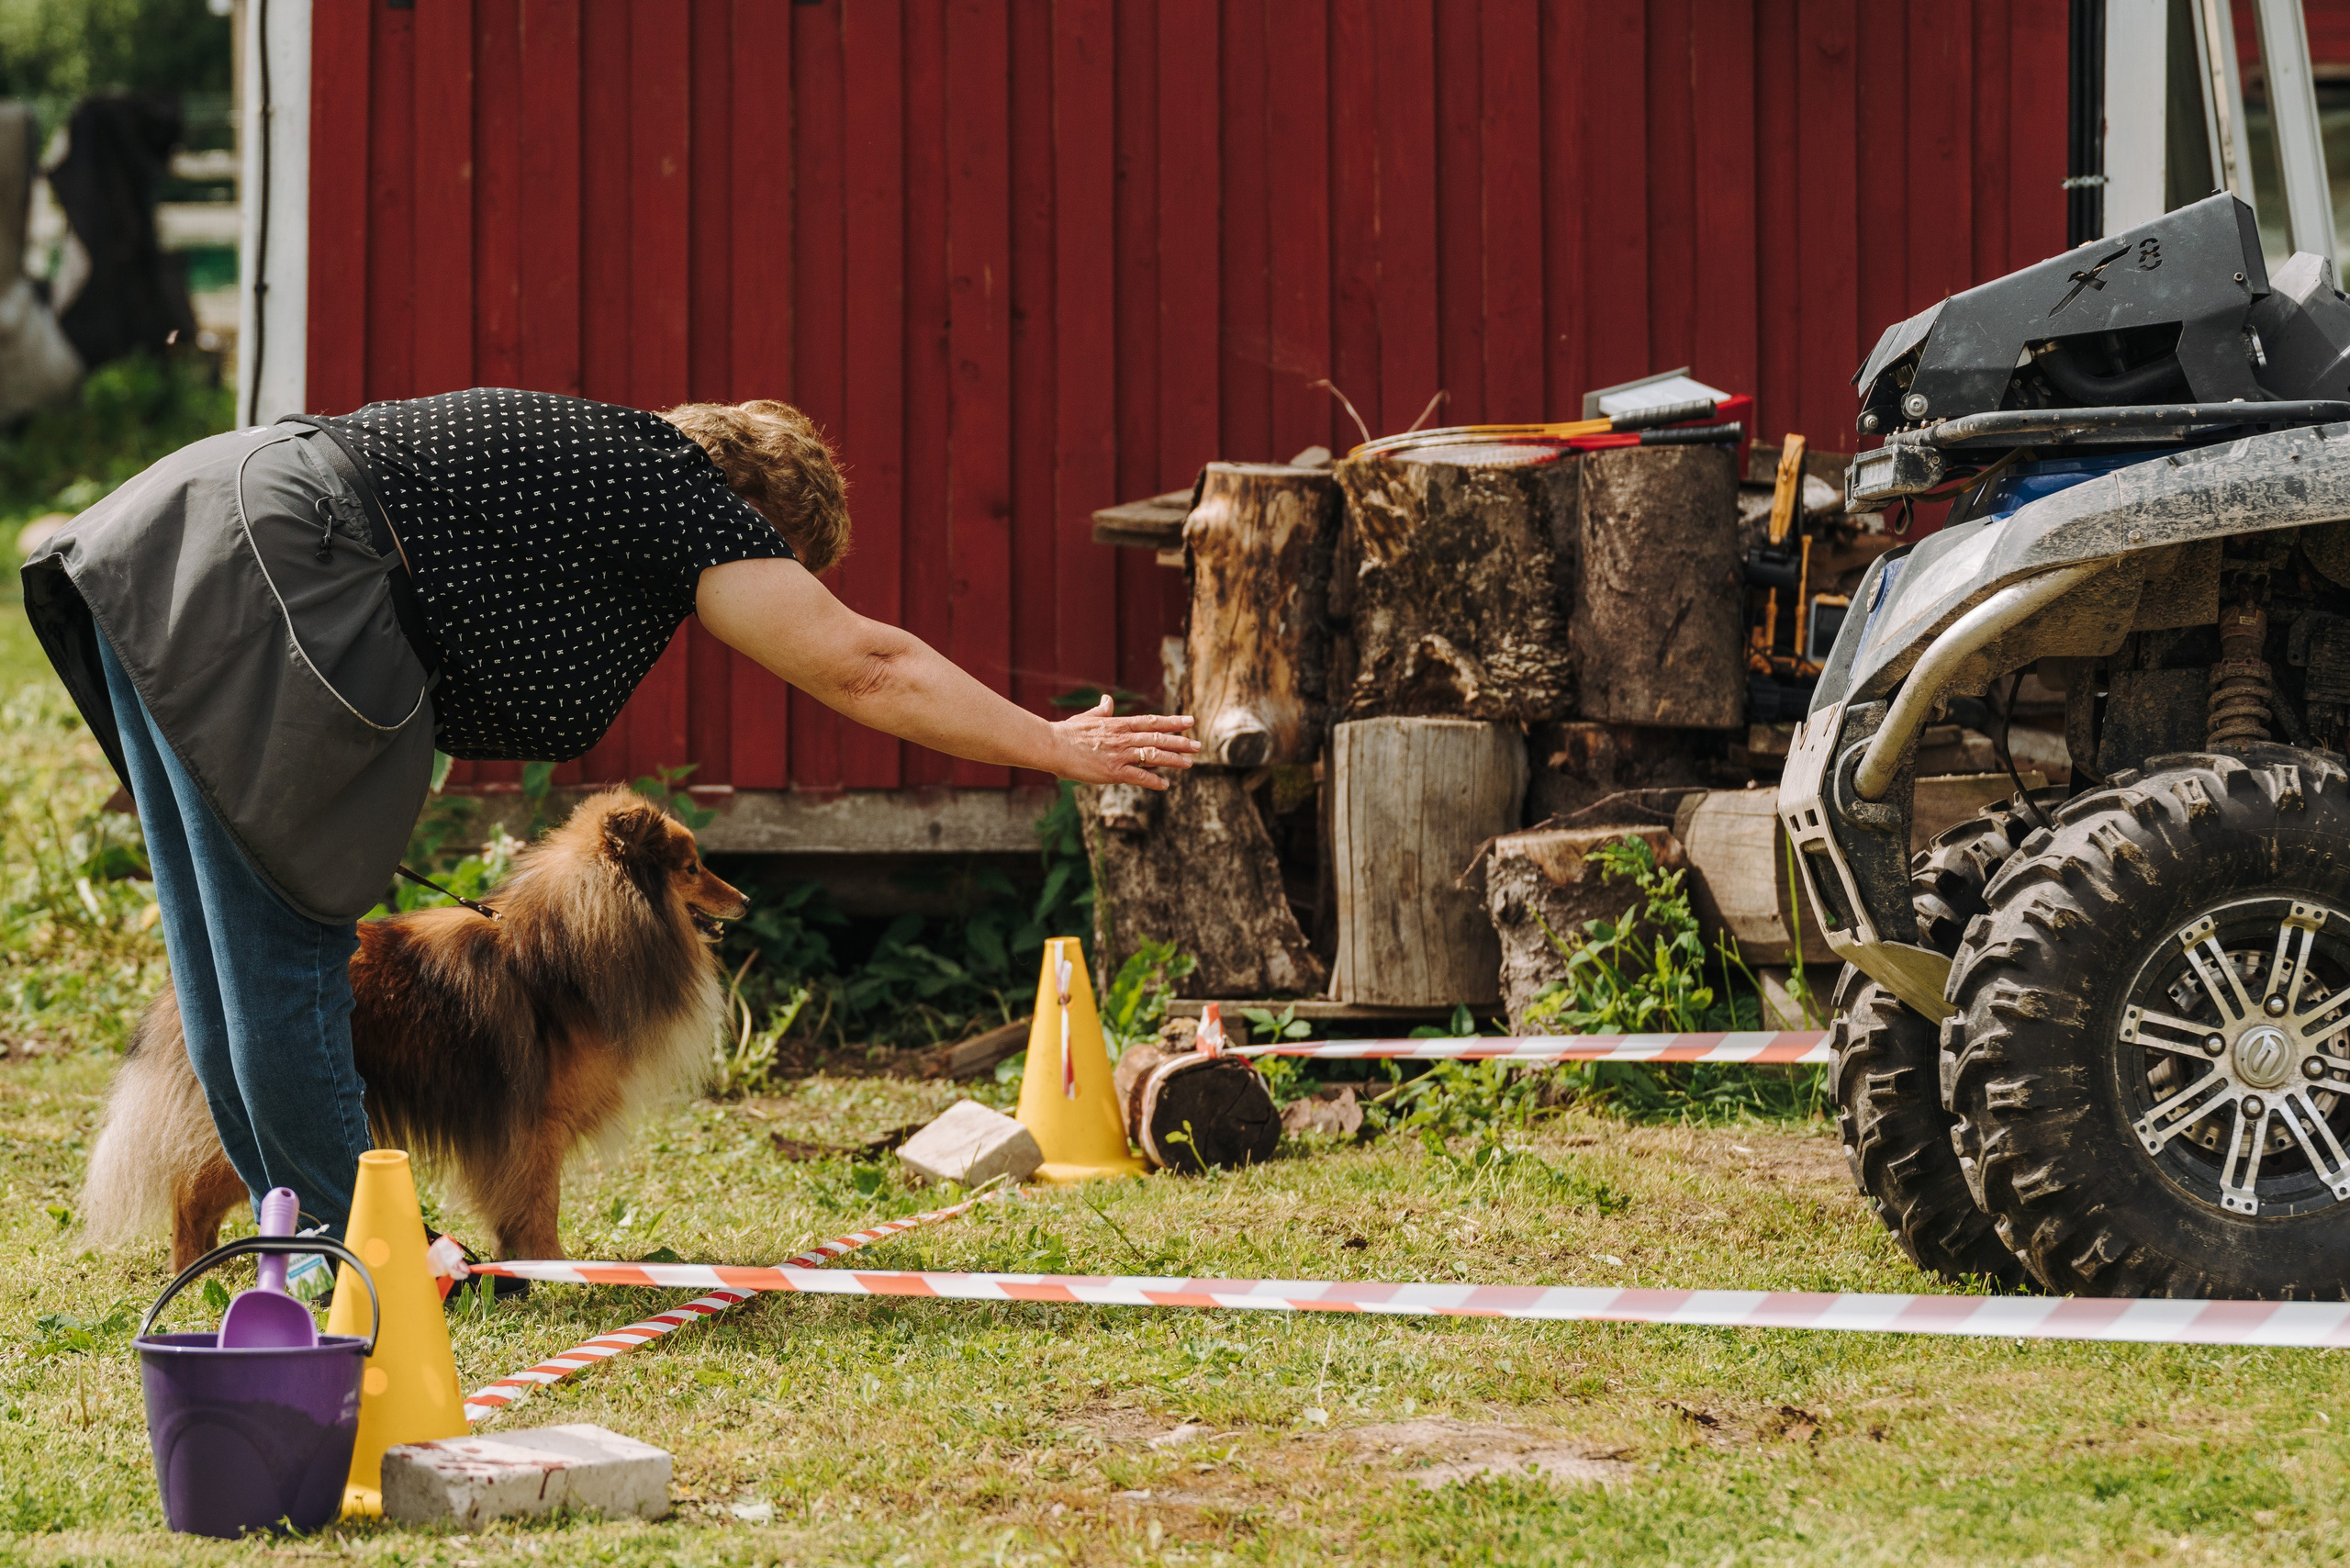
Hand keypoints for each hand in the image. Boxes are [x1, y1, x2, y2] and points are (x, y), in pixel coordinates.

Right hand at [1051, 696, 1200, 788]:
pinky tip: (1165, 784)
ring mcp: (1119, 754)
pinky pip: (1139, 776)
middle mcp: (1123, 738)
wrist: (1052, 745)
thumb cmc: (1067, 732)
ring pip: (1153, 755)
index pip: (1152, 721)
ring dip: (1173, 760)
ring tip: (1189, 763)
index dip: (1172, 722)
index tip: (1189, 721)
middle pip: (1158, 738)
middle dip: (1180, 742)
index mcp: (1118, 724)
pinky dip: (1153, 780)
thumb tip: (1107, 700)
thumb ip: (1101, 710)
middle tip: (1198, 745)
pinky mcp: (1112, 772)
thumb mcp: (1087, 717)